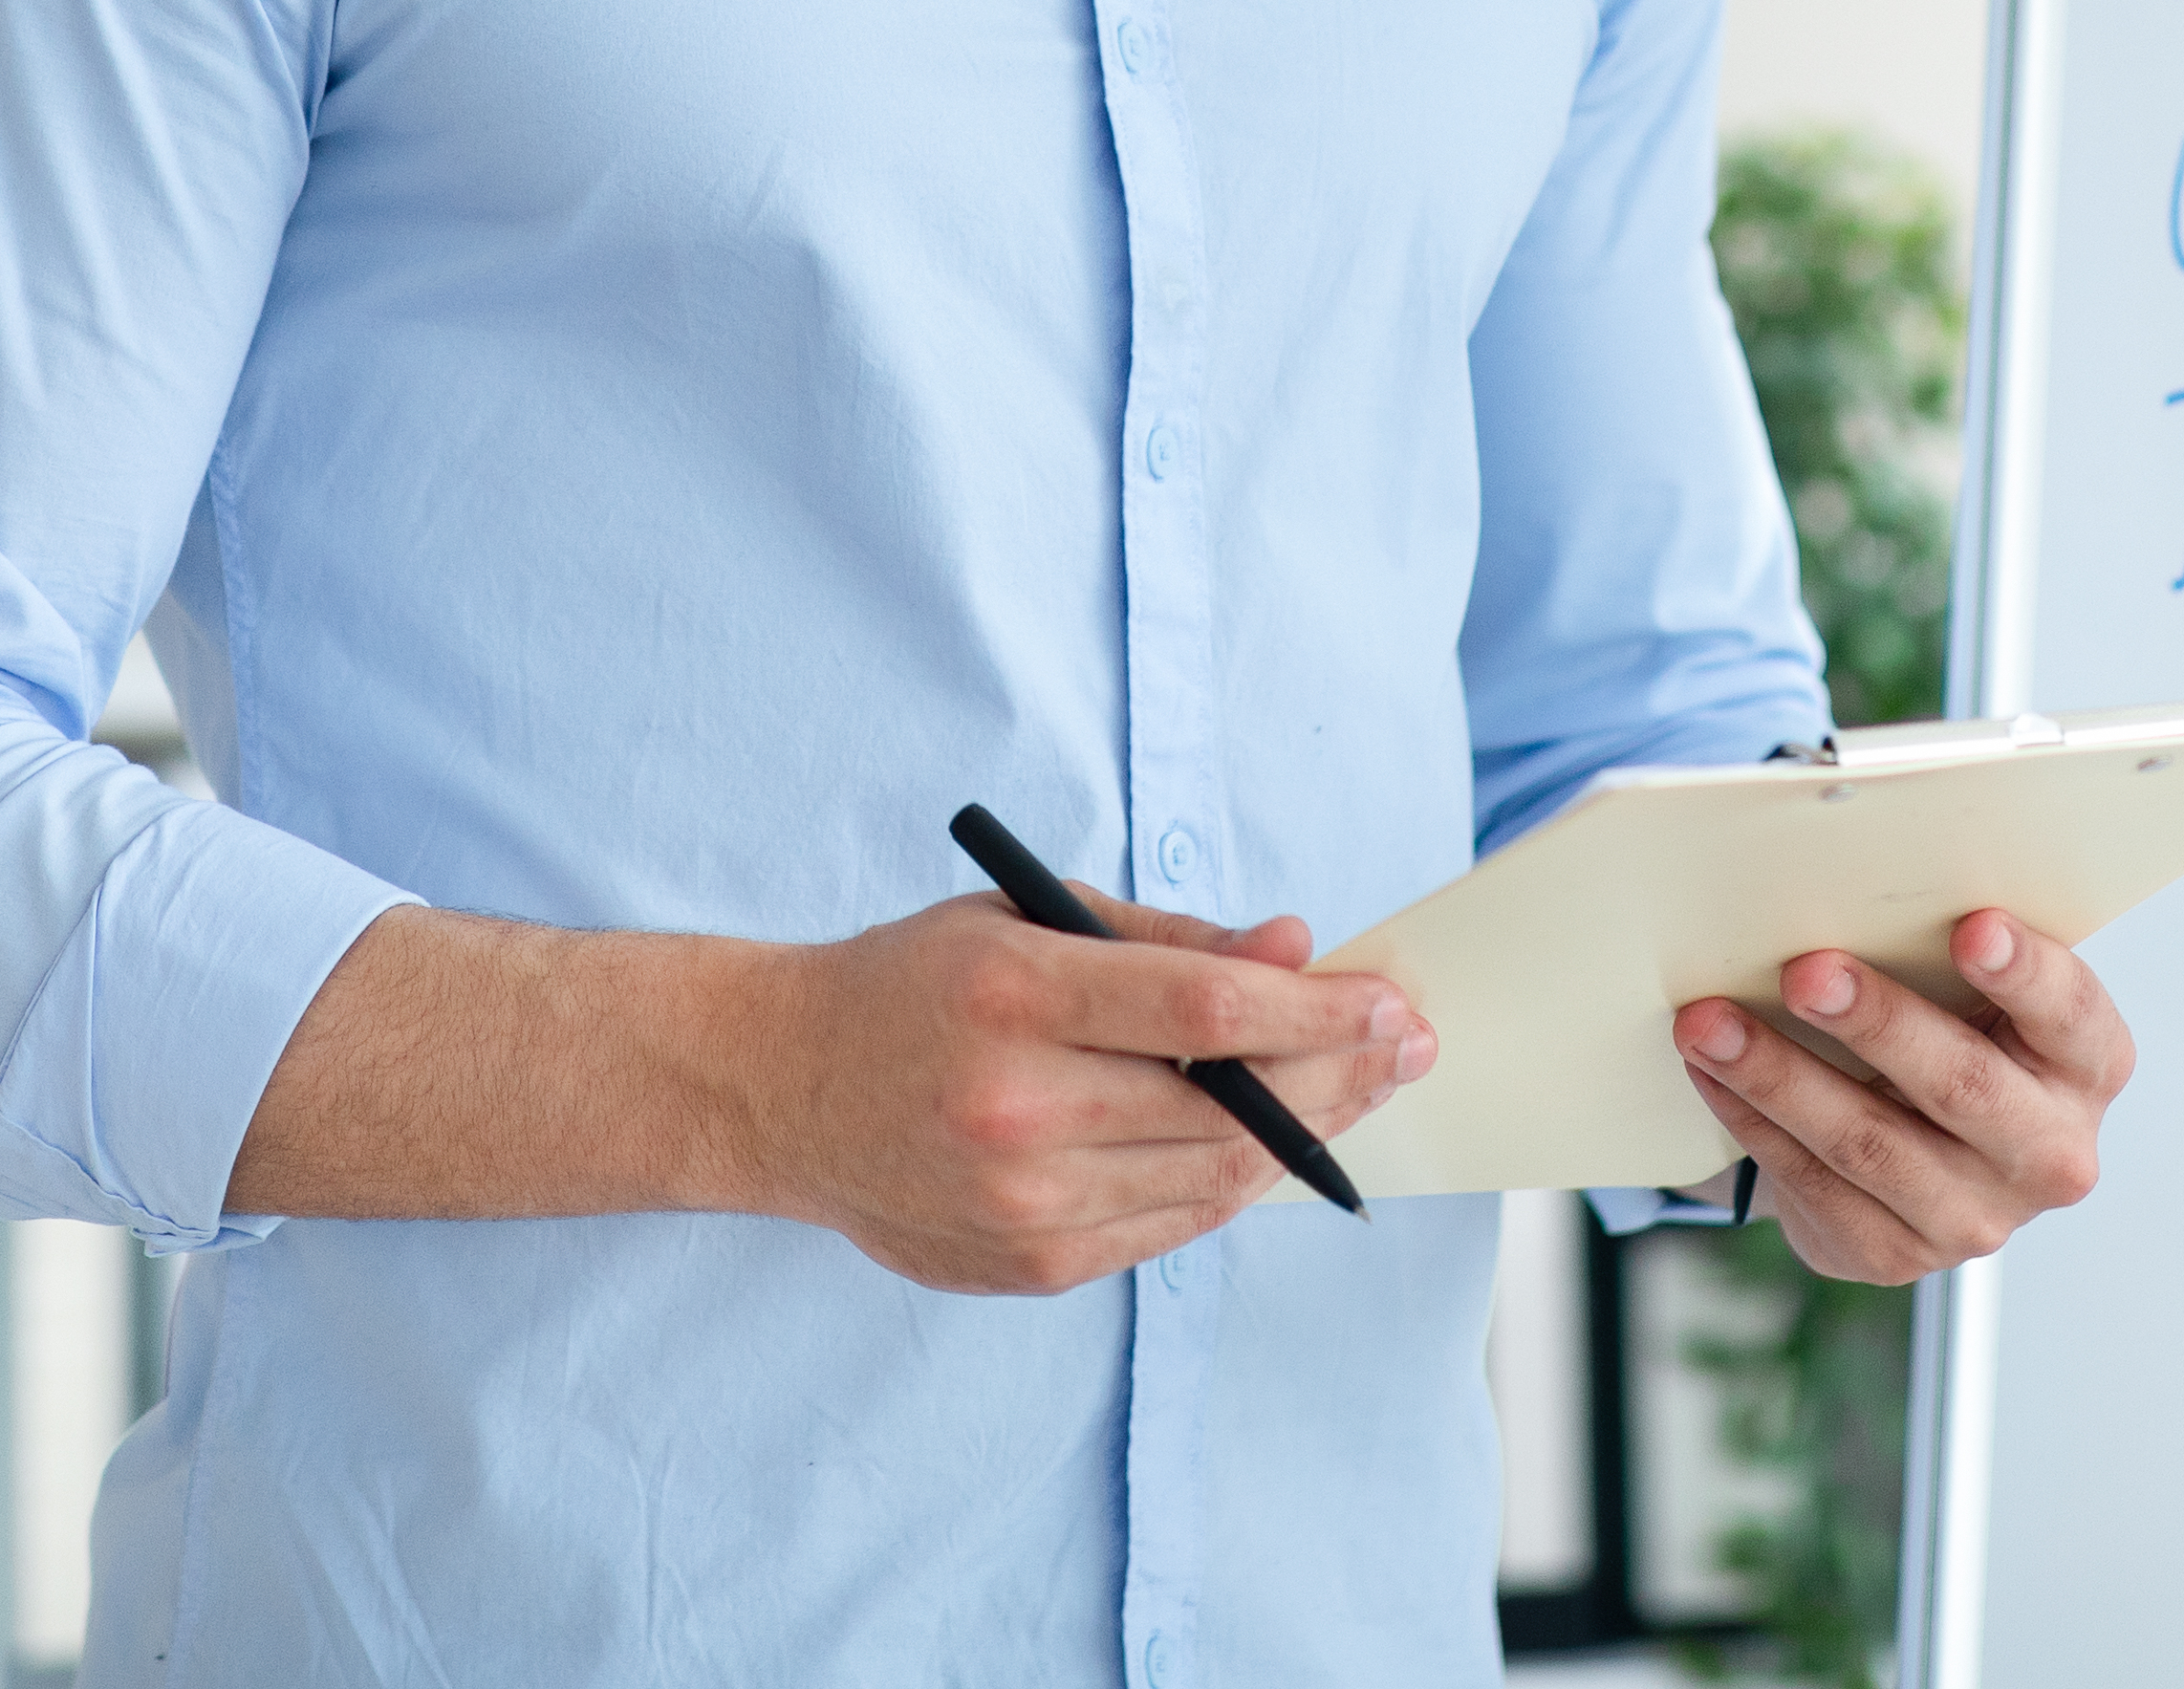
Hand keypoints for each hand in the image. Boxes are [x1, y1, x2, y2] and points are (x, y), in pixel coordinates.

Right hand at [740, 885, 1428, 1298]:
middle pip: (1229, 1106)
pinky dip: (1227, 1183)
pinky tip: (1266, 1142)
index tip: (1389, 1002)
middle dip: (1338, 1075)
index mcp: (1015, 998)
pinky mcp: (1029, 1266)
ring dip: (1301, 1136)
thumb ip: (1167, 939)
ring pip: (1211, 1180)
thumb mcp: (1025, 917)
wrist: (780, 1090)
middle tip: (1404, 1046)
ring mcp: (1022, 1204)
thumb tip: (1294, 951)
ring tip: (1354, 1088)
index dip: (1319, 1012)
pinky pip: (1167, 1228)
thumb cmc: (914, 985)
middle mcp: (1017, 1110)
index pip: (1209, 1013)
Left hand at [1672, 907, 2129, 1284]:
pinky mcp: (1900, 1253)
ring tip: (1710, 1023)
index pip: (2069, 1012)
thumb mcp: (1976, 988)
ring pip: (1870, 1143)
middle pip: (1962, 1084)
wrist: (1927, 1139)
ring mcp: (1977, 1216)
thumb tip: (1847, 882)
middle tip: (1805, 972)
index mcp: (2087, 1064)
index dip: (2024, 972)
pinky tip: (1713, 1074)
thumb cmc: (1954, 1026)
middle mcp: (2049, 1152)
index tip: (1972, 927)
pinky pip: (1816, 1184)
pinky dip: (1755, 1120)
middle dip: (1877, 1023)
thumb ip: (1948, 944)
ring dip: (1779, 1075)